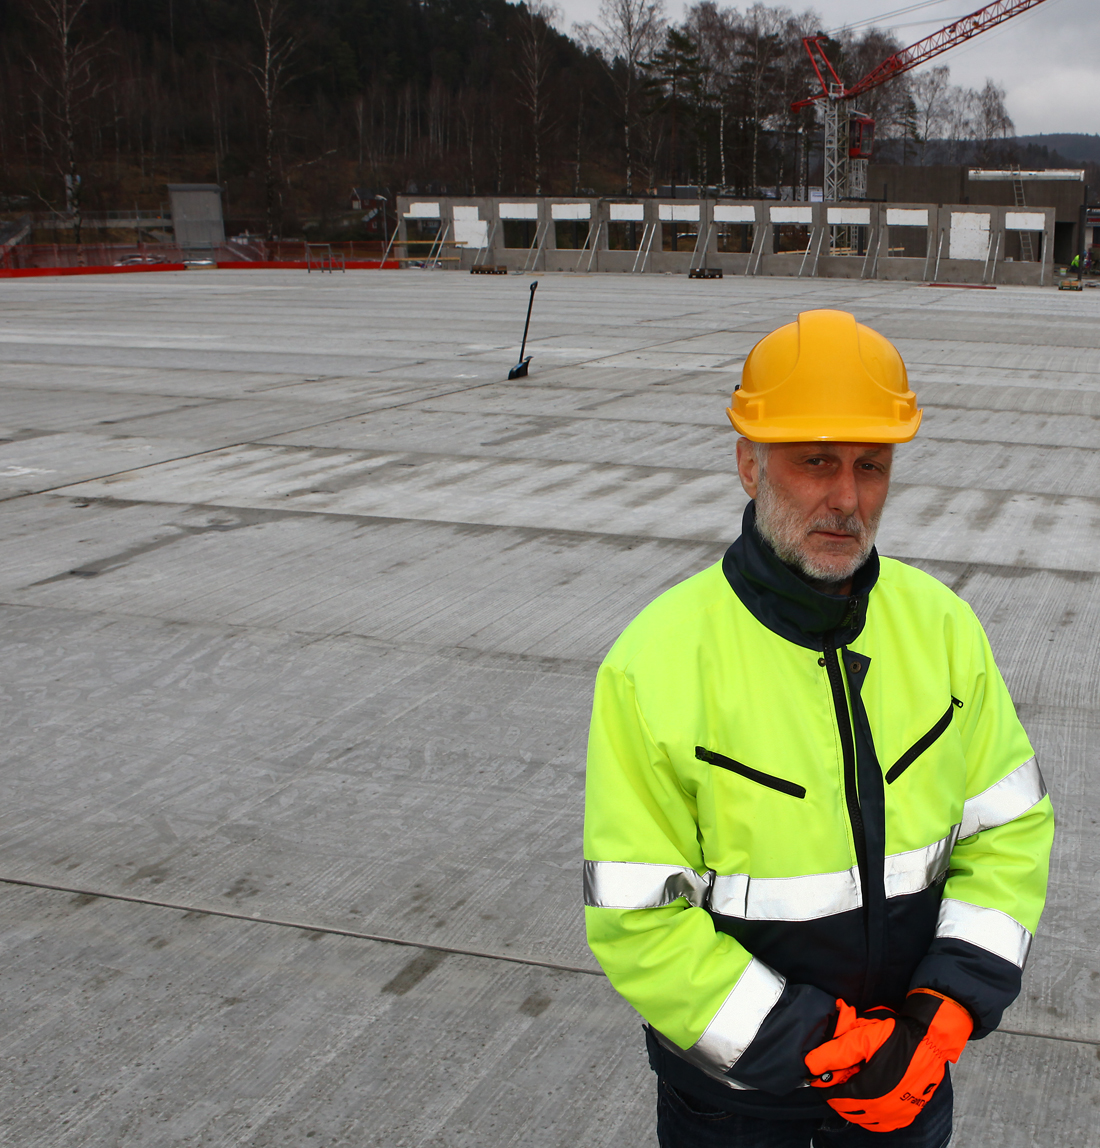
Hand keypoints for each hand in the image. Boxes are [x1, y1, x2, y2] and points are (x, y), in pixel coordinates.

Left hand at [805, 989, 972, 1131]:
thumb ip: (835, 1052)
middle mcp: (882, 1109)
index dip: (825, 1085)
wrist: (929, 1040)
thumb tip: (811, 1064)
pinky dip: (871, 1115)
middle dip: (839, 1093)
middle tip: (839, 1076)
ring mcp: (896, 1114)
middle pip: (847, 1109)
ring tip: (853, 1085)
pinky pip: (882, 1123)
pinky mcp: (907, 1114)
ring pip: (864, 1119)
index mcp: (868, 1091)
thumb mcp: (862, 1038)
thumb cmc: (896, 1036)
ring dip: (853, 1105)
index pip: (834, 1096)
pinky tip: (869, 1099)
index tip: (821, 1074)